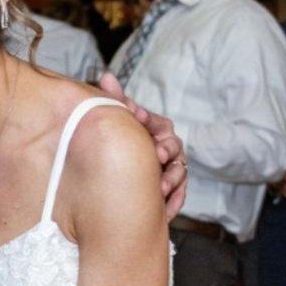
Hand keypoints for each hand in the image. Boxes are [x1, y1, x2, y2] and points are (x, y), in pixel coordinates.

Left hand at [98, 73, 187, 218]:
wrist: (116, 180)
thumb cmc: (120, 144)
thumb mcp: (117, 123)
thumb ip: (115, 101)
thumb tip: (106, 75)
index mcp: (156, 130)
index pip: (159, 123)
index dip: (148, 119)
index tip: (136, 116)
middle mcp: (167, 149)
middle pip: (174, 147)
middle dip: (167, 149)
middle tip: (156, 153)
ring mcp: (170, 171)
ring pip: (179, 172)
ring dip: (171, 179)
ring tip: (159, 187)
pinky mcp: (170, 193)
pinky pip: (178, 197)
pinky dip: (173, 202)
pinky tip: (164, 210)